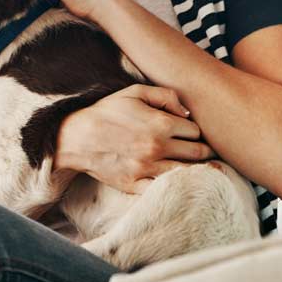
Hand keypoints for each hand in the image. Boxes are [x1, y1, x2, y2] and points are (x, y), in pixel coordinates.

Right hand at [54, 84, 214, 194]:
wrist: (77, 137)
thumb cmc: (107, 112)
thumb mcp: (134, 92)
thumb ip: (166, 96)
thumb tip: (187, 112)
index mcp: (161, 124)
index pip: (196, 131)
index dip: (196, 131)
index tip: (192, 134)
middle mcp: (157, 147)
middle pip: (198, 153)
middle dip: (204, 151)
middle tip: (205, 151)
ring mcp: (147, 168)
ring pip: (188, 173)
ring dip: (198, 170)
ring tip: (202, 168)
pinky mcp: (136, 184)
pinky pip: (166, 190)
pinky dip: (177, 187)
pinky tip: (180, 182)